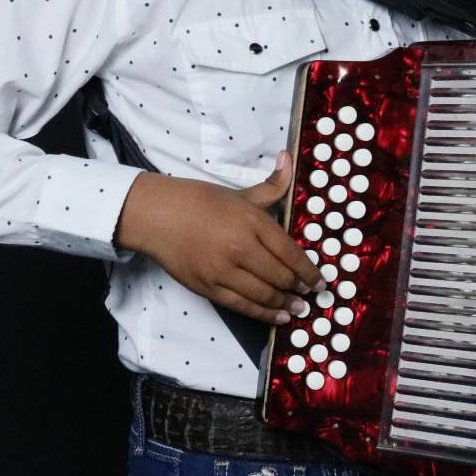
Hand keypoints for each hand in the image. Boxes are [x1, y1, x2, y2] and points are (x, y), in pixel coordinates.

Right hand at [113, 151, 321, 323]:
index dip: (308, 270)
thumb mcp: (240, 193)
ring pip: (263, 295)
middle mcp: (240, 247)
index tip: (319, 279)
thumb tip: (288, 158)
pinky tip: (277, 316)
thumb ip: (272, 184)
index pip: (290, 252)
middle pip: (280, 276)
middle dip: (299, 289)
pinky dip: (263, 314)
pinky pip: (242, 306)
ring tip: (298, 309)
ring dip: (285, 305)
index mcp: (252, 221)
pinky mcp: (208, 287)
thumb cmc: (199, 201)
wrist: (156, 215)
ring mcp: (223, 270)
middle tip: (310, 294)